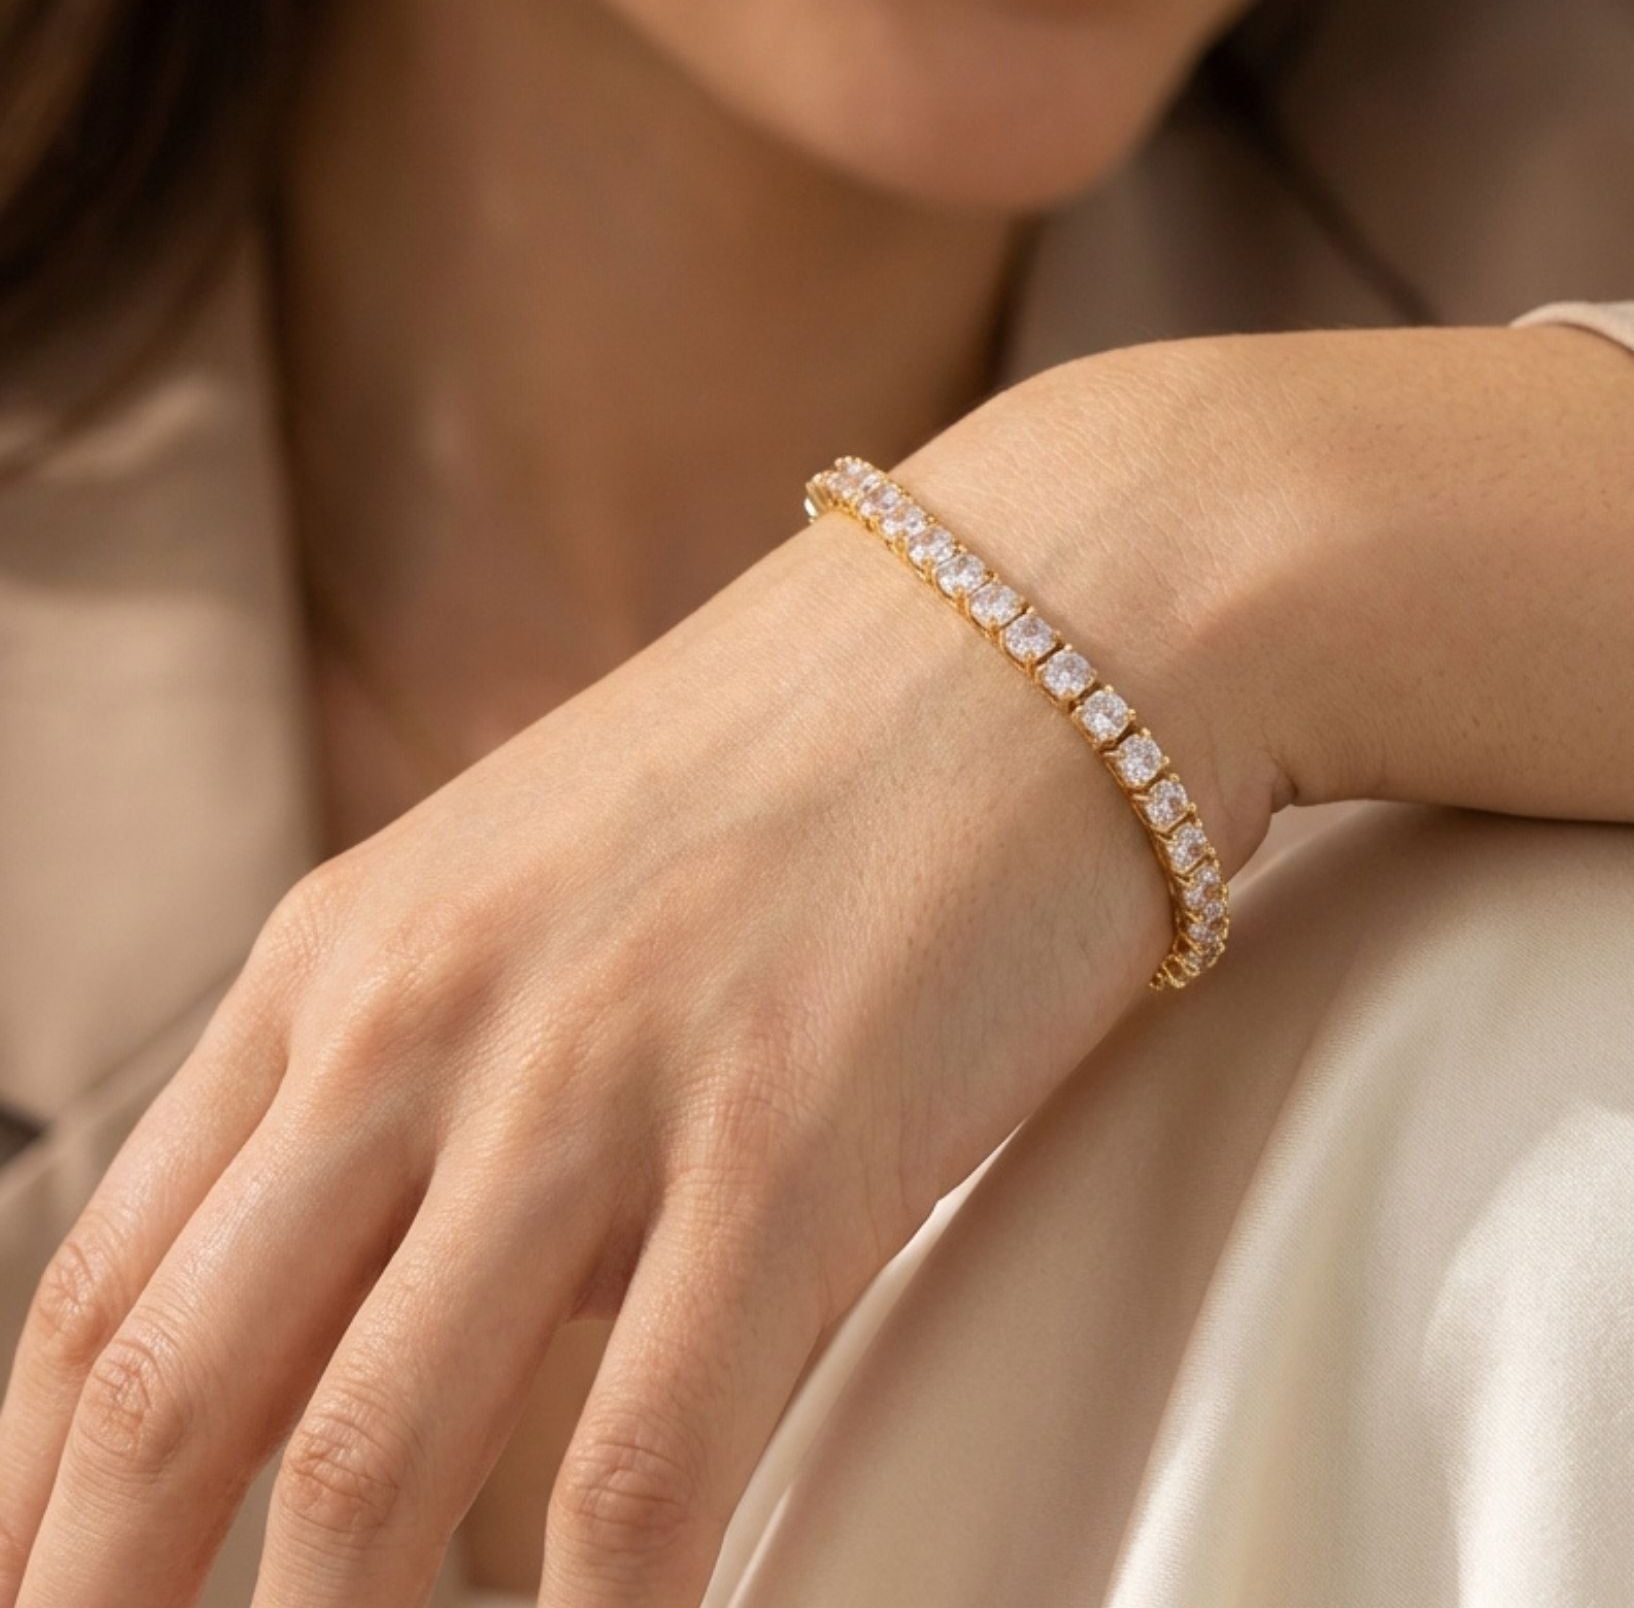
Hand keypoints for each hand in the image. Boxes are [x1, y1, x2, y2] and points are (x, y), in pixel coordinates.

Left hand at [0, 357, 1282, 1607]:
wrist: (1042, 615)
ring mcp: (600, 1076)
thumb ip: (449, 1085)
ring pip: (366, 1477)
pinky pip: (639, 1476)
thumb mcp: (552, 884)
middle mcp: (427, 1011)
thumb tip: (410, 1325)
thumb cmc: (820, 745)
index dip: (28, 1498)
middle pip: (175, 1402)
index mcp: (347, 947)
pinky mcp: (790, 1141)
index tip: (50, 1596)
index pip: (103, 1280)